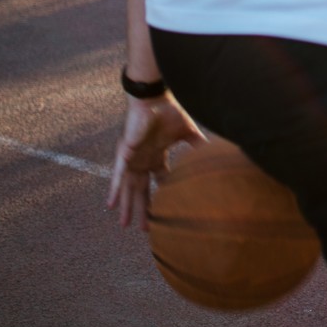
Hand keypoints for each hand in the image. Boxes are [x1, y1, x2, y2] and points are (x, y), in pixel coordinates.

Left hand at [106, 94, 204, 229]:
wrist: (153, 98)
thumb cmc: (169, 111)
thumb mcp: (187, 132)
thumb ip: (198, 144)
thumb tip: (215, 152)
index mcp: (156, 155)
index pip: (158, 180)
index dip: (161, 195)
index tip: (165, 211)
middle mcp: (142, 160)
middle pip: (141, 190)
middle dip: (142, 209)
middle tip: (144, 228)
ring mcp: (132, 159)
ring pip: (128, 188)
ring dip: (126, 206)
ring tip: (124, 225)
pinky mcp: (124, 154)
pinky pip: (117, 176)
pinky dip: (114, 190)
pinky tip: (111, 205)